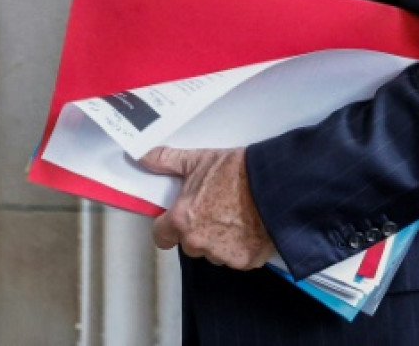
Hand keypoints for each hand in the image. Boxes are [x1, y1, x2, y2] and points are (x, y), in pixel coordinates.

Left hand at [139, 145, 273, 269]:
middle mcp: (199, 242)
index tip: (178, 218)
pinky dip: (242, 247)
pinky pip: (237, 258)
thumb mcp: (199, 160)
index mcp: (183, 220)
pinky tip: (250, 227)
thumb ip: (167, 161)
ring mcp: (223, 255)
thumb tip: (144, 157)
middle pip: (190, 244)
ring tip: (236, 217)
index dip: (168, 226)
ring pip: (214, 253)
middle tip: (216, 209)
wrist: (274, 183)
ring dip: (220, 241)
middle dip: (199, 231)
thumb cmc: (238, 172)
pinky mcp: (245, 261)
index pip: (161, 236)